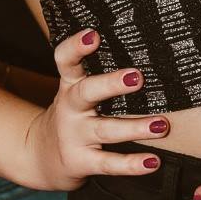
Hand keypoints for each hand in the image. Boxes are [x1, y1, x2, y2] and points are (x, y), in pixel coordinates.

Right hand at [23, 28, 169, 190]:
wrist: (40, 157)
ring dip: (134, 127)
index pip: (65, 60)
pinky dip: (131, 164)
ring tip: (161, 124)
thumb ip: (99, 75)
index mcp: (69, 86)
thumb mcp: (75, 92)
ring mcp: (74, 136)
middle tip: (137, 77)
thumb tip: (146, 52)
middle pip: (87, 92)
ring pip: (105, 129)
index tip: (93, 34)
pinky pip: (108, 163)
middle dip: (111, 84)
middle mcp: (70, 109)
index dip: (76, 47)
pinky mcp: (81, 162)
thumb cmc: (71, 116)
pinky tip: (153, 162)